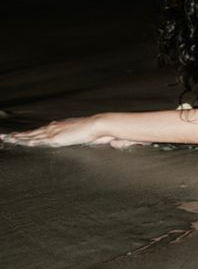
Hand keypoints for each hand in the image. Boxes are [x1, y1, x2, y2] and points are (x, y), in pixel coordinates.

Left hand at [0, 115, 130, 148]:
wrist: (103, 125)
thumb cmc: (104, 132)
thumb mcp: (100, 138)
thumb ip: (103, 140)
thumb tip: (115, 143)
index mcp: (65, 128)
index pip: (46, 131)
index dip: (35, 133)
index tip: (25, 135)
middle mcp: (57, 127)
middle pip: (34, 132)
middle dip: (19, 135)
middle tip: (6, 136)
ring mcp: (54, 131)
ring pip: (31, 134)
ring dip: (17, 137)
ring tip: (5, 139)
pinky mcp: (53, 137)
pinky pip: (35, 139)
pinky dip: (23, 140)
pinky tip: (15, 141)